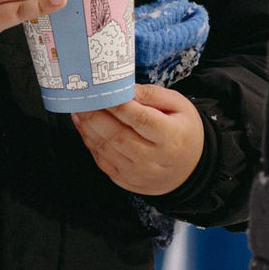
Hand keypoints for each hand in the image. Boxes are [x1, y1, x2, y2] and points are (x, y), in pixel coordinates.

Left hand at [75, 83, 204, 196]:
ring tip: (79, 110)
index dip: (118, 105)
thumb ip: (153, 95)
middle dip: (95, 115)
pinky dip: (90, 142)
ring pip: (106, 148)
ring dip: (88, 128)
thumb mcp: (179, 106)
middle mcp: (153, 159)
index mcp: (171, 137)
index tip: (101, 90)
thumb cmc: (183, 131)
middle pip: (118, 135)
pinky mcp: (125, 180)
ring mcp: (137, 173)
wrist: (189, 170)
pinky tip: (85, 127)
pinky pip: (102, 160)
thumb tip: (125, 88)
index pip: (140, 119)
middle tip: (82, 98)